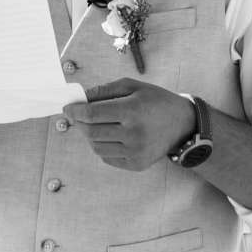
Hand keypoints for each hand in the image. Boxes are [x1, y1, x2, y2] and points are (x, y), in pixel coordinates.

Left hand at [64, 79, 197, 171]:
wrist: (183, 124)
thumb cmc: (156, 101)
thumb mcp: (133, 86)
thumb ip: (104, 90)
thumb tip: (80, 99)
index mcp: (132, 111)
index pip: (92, 114)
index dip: (75, 111)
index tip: (68, 108)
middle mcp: (134, 134)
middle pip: (91, 132)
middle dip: (80, 123)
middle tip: (78, 116)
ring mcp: (135, 152)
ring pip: (96, 147)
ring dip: (90, 136)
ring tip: (97, 125)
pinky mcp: (137, 164)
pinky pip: (107, 158)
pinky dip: (103, 147)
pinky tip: (111, 136)